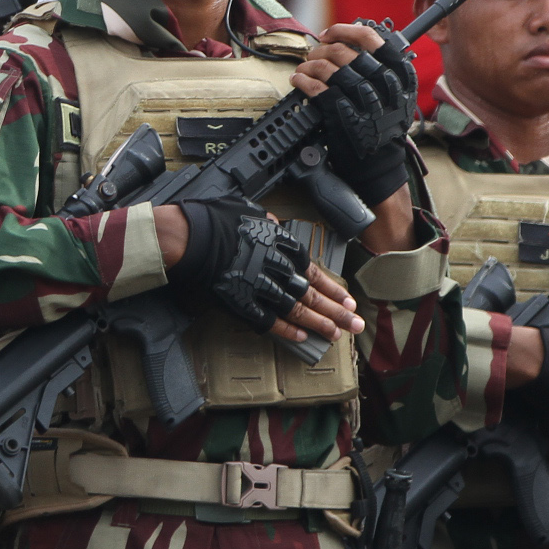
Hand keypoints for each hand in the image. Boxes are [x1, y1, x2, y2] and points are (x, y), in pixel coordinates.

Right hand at [170, 197, 341, 348]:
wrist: (194, 237)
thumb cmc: (217, 220)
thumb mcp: (249, 212)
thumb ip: (267, 223)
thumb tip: (274, 225)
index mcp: (282, 246)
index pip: (314, 271)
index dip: (331, 287)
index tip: (346, 298)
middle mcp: (278, 268)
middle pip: (313, 294)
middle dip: (337, 310)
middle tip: (355, 323)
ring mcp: (262, 288)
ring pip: (297, 310)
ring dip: (319, 323)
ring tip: (336, 334)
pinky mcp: (244, 304)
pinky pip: (269, 321)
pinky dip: (286, 330)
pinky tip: (302, 337)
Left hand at [292, 23, 415, 207]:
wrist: (380, 165)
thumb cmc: (384, 127)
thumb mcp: (397, 94)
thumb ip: (381, 68)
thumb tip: (348, 42)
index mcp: (400, 74)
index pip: (371, 38)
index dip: (344, 31)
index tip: (329, 34)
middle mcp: (384, 85)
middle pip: (344, 51)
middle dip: (322, 49)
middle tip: (314, 54)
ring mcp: (364, 100)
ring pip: (328, 68)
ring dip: (309, 64)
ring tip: (304, 67)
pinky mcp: (343, 115)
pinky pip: (317, 88)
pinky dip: (303, 80)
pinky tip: (299, 80)